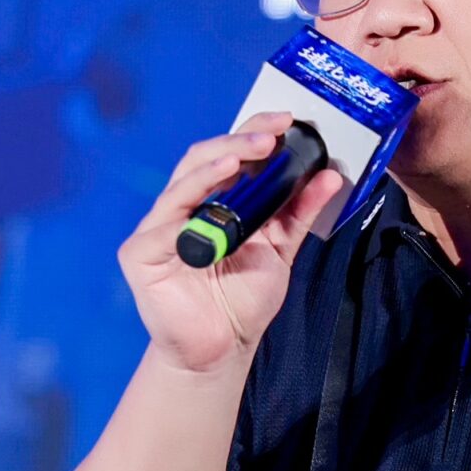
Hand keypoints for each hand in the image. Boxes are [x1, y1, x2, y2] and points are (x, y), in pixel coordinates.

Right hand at [118, 110, 347, 377]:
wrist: (223, 349)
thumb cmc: (242, 300)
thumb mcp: (280, 249)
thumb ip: (299, 213)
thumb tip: (329, 174)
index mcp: (213, 200)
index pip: (230, 154)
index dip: (253, 132)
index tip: (287, 120)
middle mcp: (184, 207)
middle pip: (204, 158)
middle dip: (238, 140)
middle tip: (272, 134)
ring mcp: (159, 227)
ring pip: (184, 181)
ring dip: (216, 162)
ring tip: (247, 152)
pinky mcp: (141, 252)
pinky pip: (165, 223)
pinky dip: (190, 203)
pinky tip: (213, 197)